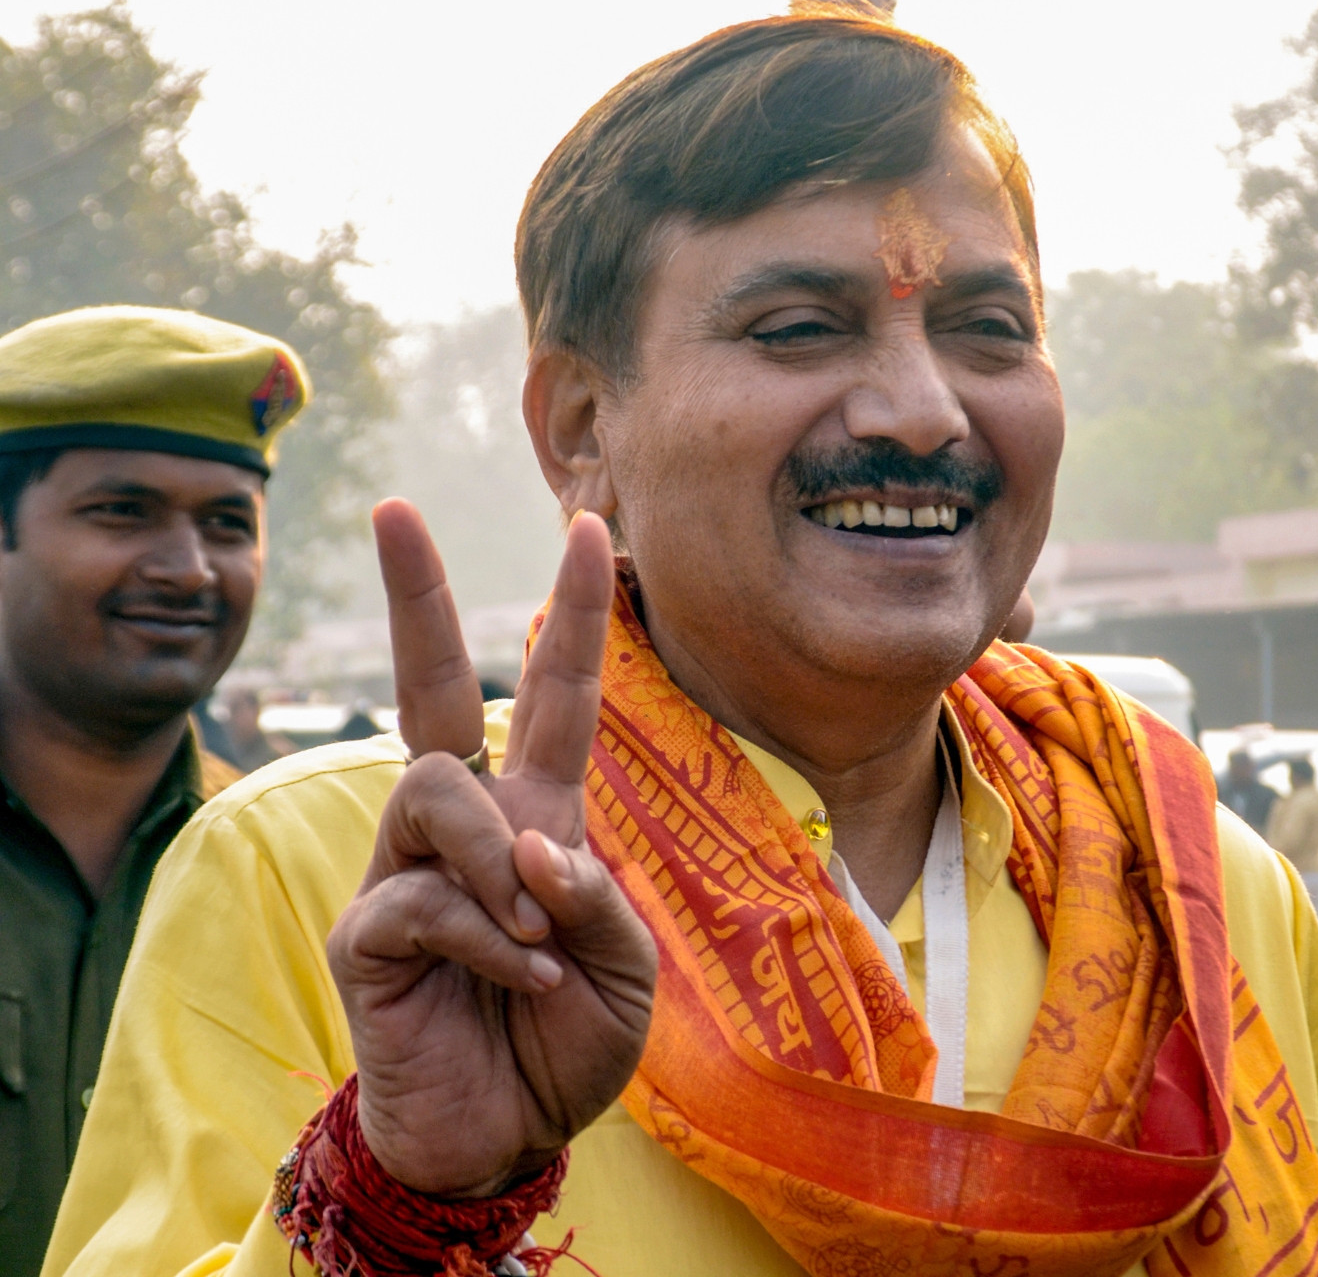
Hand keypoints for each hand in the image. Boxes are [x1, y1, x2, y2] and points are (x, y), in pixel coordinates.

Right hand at [326, 500, 655, 1196]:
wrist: (505, 1135)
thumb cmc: (568, 1039)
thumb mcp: (623, 964)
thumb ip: (594, 894)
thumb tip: (529, 842)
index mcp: (539, 816)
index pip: (552, 697)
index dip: (572, 615)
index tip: (586, 527)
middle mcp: (467, 826)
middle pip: (432, 690)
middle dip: (416, 597)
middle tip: (393, 509)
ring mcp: (406, 870)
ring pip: (436, 791)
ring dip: (498, 865)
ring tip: (535, 943)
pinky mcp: (367, 930)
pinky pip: (421, 896)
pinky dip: (487, 940)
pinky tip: (511, 982)